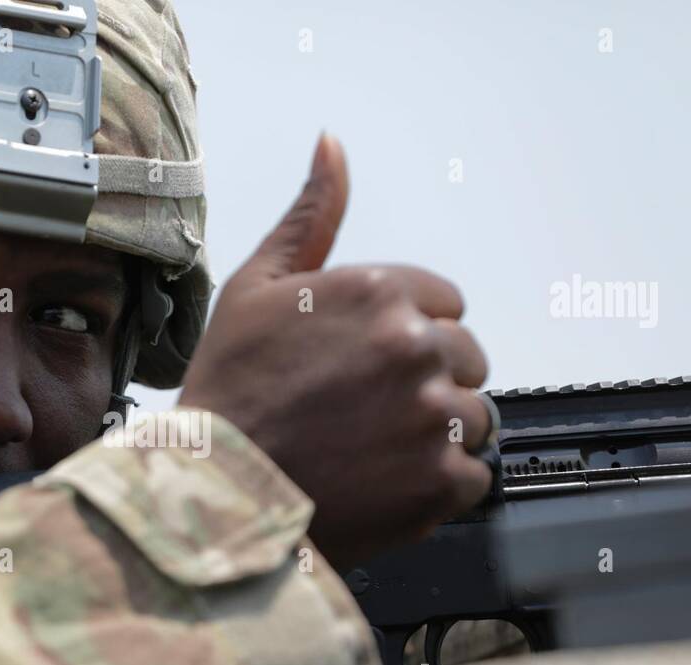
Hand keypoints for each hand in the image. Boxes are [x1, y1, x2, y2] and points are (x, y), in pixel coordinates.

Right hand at [181, 134, 492, 568]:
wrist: (216, 492)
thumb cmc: (229, 391)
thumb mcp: (255, 287)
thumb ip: (310, 217)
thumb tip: (332, 146)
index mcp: (380, 291)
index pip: (446, 305)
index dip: (406, 336)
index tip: (366, 366)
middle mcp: (416, 347)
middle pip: (467, 360)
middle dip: (427, 383)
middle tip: (367, 413)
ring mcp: (432, 416)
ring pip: (474, 418)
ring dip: (437, 435)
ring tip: (374, 451)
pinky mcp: (439, 482)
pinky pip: (473, 477)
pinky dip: (439, 486)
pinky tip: (387, 484)